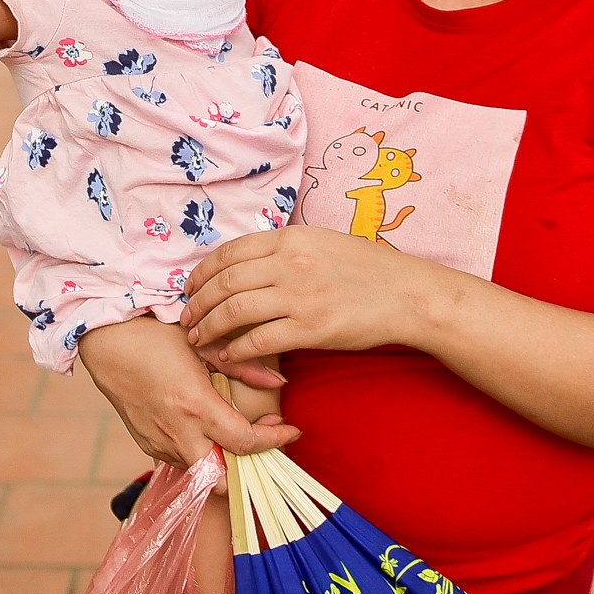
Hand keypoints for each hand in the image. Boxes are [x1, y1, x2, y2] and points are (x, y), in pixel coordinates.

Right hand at [76, 316, 298, 467]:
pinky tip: (203, 427)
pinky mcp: (145, 443)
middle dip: (246, 469)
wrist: (106, 342)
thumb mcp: (203, 346)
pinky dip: (198, 453)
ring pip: (200, 472)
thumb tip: (280, 382)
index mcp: (195, 406)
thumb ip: (244, 368)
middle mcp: (177, 432)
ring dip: (222, 460)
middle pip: (222, 479)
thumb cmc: (154, 336)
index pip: (245, 442)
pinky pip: (179, 460)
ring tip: (233, 429)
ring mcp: (158, 442)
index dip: (274, 441)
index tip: (291, 431)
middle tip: (259, 440)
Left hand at [183, 225, 438, 362]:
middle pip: (226, 283)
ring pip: (235, 312)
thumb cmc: (369, 269)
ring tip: (199, 338)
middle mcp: (290, 264)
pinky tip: (229, 355)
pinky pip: (259, 341)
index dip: (203, 271)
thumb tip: (251, 262)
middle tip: (186, 317)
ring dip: (210, 327)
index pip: (231, 252)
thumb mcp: (323, 242)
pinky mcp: (310, 329)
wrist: (407, 295)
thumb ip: (287, 249)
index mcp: (291, 238)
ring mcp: (299, 297)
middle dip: (198, 302)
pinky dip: (237, 350)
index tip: (191, 286)